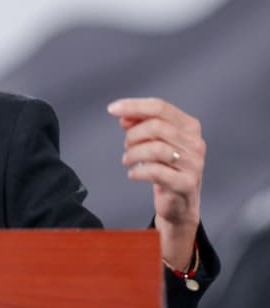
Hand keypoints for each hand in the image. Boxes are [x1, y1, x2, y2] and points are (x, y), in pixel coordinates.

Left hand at [107, 97, 204, 269]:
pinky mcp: (186, 184)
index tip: (111, 109)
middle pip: (155, 126)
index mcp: (190, 127)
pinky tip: (133, 174)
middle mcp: (196, 143)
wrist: (179, 202)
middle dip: (132, 135)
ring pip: (155, 148)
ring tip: (127, 160)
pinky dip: (138, 171)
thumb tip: (124, 116)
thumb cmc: (165, 166)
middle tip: (126, 146)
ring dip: (133, 154)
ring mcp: (194, 164)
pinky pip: (156, 171)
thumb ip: (140, 124)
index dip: (133, 106)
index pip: (160, 106)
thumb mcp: (153, 141)